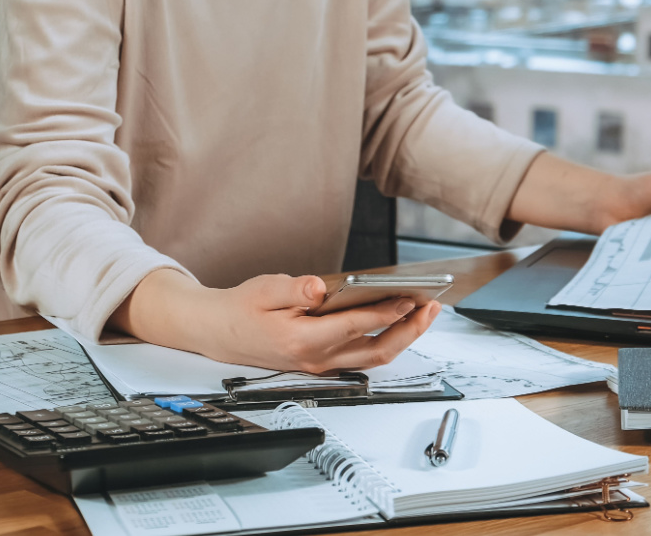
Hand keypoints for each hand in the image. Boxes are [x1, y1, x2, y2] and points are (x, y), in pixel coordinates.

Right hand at [109, 270, 438, 373]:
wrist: (219, 332)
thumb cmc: (242, 309)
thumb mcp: (264, 289)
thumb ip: (294, 289)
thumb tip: (319, 287)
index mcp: (302, 339)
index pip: (355, 325)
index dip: (386, 312)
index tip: (410, 298)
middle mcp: (316, 358)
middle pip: (376, 349)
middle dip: (409, 330)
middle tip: (432, 308)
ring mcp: (322, 364)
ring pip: (374, 356)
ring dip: (404, 336)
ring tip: (426, 312)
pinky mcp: (324, 361)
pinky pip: (364, 355)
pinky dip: (387, 339)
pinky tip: (402, 321)